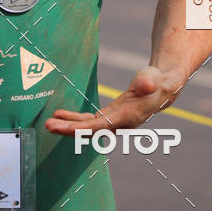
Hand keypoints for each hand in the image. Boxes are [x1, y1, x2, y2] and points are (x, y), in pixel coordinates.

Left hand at [44, 66, 181, 135]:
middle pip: (90, 131)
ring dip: (68, 125)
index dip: (84, 128)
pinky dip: (75, 119)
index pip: (102, 126)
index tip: (67, 129)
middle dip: (69, 129)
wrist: (163, 88)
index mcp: (128, 117)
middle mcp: (119, 124)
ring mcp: (113, 122)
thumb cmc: (158, 81)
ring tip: (49, 122)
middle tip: (48, 126)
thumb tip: (146, 84)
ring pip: (87, 128)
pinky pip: (89, 121)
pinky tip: (60, 114)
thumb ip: (148, 83)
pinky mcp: (110, 116)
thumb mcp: (154, 79)